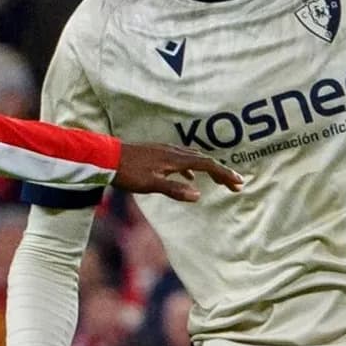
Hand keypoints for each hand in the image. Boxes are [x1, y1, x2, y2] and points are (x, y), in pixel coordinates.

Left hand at [112, 144, 241, 201]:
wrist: (106, 158)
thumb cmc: (127, 172)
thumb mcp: (150, 184)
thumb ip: (174, 190)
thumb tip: (198, 195)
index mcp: (175, 159)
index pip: (207, 165)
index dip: (224, 174)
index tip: (238, 183)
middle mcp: (174, 151)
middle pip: (204, 160)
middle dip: (221, 172)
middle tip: (236, 185)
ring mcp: (166, 151)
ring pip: (194, 159)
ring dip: (209, 169)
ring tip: (219, 181)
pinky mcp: (158, 153)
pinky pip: (182, 159)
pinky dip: (192, 168)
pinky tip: (189, 177)